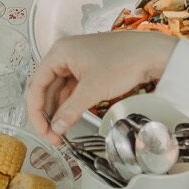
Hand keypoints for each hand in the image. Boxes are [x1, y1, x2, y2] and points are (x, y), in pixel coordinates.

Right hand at [25, 30, 178, 141]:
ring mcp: (77, 61)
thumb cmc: (124, 61)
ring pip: (60, 90)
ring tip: (61, 132)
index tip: (43, 131)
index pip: (36, 84)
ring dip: (59, 111)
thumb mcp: (92, 90)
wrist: (152, 54)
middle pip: (46, 87)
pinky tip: (71, 119)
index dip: (36, 111)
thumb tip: (56, 128)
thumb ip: (70, 111)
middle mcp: (65, 54)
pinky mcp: (89, 68)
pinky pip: (73, 89)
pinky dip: (71, 104)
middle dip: (47, 113)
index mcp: (59, 52)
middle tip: (52, 136)